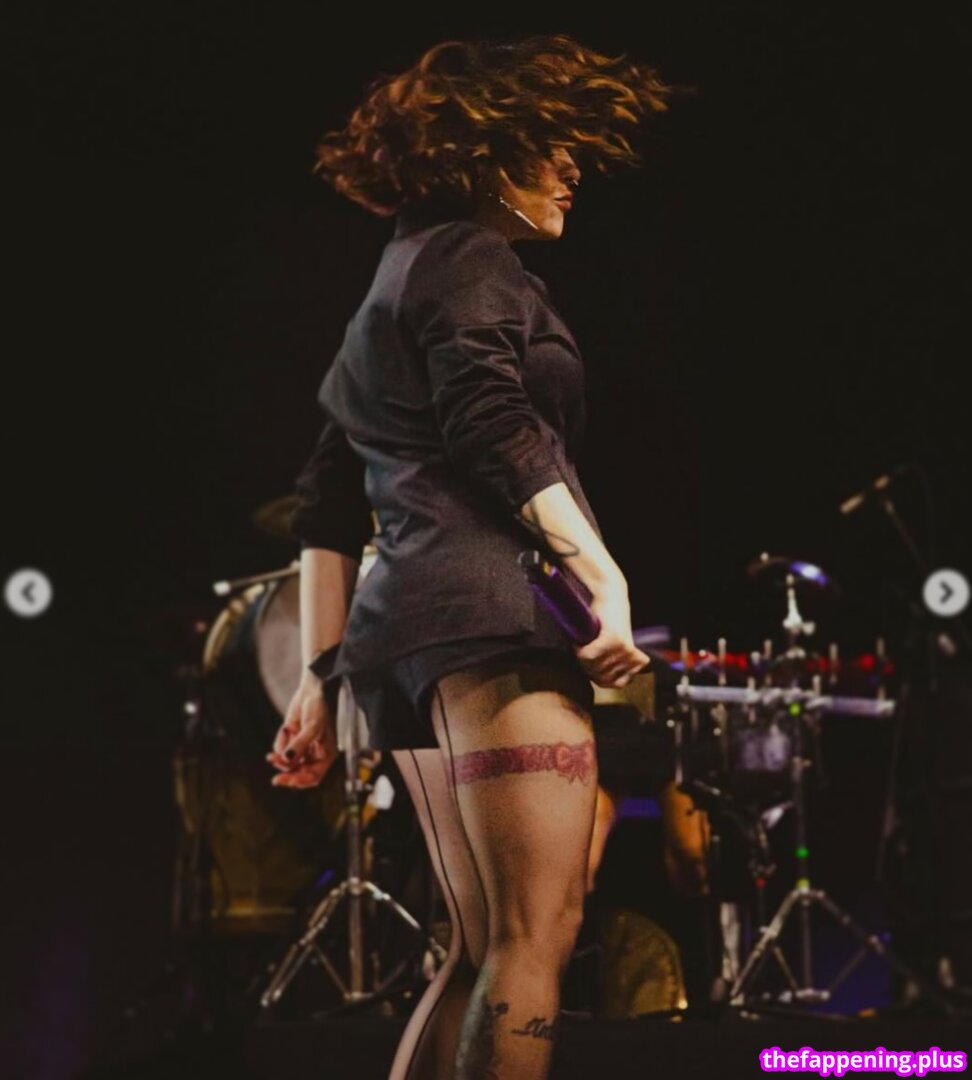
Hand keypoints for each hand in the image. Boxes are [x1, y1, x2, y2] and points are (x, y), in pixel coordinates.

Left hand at [266, 674, 338, 788]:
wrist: (311, 690)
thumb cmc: (319, 707)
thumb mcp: (312, 726)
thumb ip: (299, 745)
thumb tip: (287, 759)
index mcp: (326, 754)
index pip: (313, 776)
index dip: (300, 780)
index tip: (286, 780)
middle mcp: (314, 754)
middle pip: (299, 773)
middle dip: (287, 773)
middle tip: (276, 779)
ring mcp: (302, 748)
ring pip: (287, 763)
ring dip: (280, 757)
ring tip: (278, 745)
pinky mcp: (291, 741)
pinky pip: (280, 749)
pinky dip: (280, 741)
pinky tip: (286, 728)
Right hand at [573, 581, 649, 687]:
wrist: (611, 594)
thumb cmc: (608, 622)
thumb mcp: (612, 649)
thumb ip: (609, 667)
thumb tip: (597, 679)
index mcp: (635, 664)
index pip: (609, 683)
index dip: (594, 675)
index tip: (589, 661)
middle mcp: (631, 658)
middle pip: (598, 676)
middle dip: (586, 666)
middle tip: (583, 648)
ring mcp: (623, 649)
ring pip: (592, 667)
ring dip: (581, 657)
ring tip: (583, 643)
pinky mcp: (614, 639)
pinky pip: (588, 656)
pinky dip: (578, 649)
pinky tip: (579, 641)